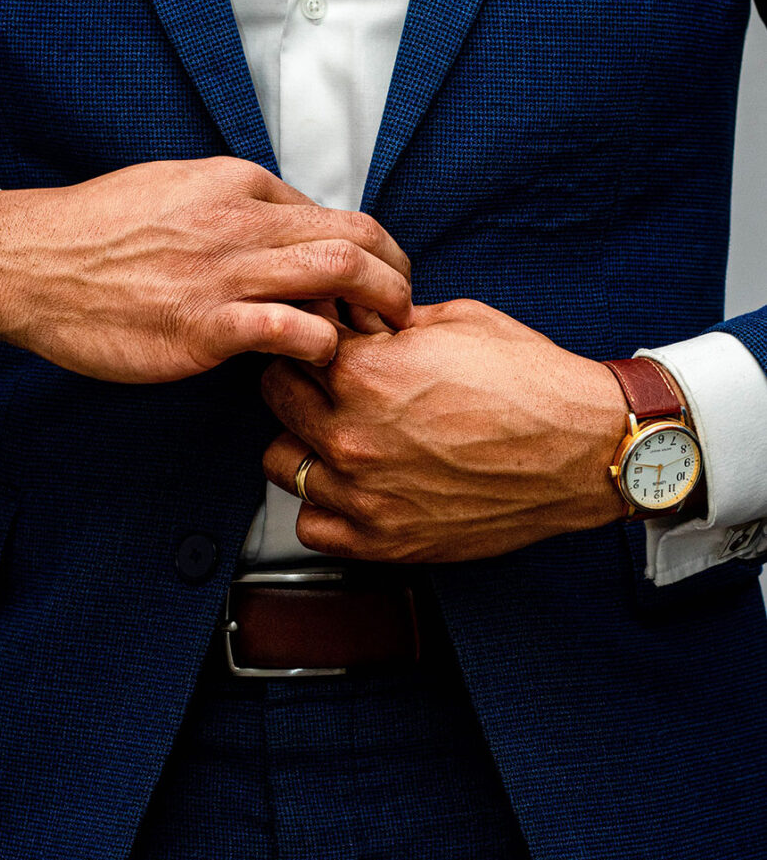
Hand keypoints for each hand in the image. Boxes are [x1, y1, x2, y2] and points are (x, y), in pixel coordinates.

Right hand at [0, 158, 411, 381]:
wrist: (32, 263)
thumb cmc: (100, 232)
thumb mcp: (175, 188)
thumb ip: (236, 207)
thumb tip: (289, 231)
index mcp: (236, 185)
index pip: (333, 215)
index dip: (371, 253)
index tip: (378, 283)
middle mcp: (240, 221)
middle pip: (354, 239)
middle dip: (397, 276)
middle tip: (404, 310)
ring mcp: (224, 273)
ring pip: (337, 275)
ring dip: (376, 310)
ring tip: (382, 340)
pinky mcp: (205, 326)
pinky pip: (292, 332)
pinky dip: (322, 347)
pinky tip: (318, 362)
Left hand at [261, 299, 627, 562]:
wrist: (584, 449)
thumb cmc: (530, 383)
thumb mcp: (455, 322)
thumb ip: (386, 322)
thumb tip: (351, 319)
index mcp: (363, 374)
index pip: (292, 344)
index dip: (309, 337)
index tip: (324, 342)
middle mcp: (351, 436)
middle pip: (276, 398)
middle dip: (299, 381)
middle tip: (329, 383)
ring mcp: (363, 494)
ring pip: (281, 462)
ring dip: (302, 444)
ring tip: (339, 436)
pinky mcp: (384, 540)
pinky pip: (312, 526)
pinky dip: (323, 506)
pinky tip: (351, 487)